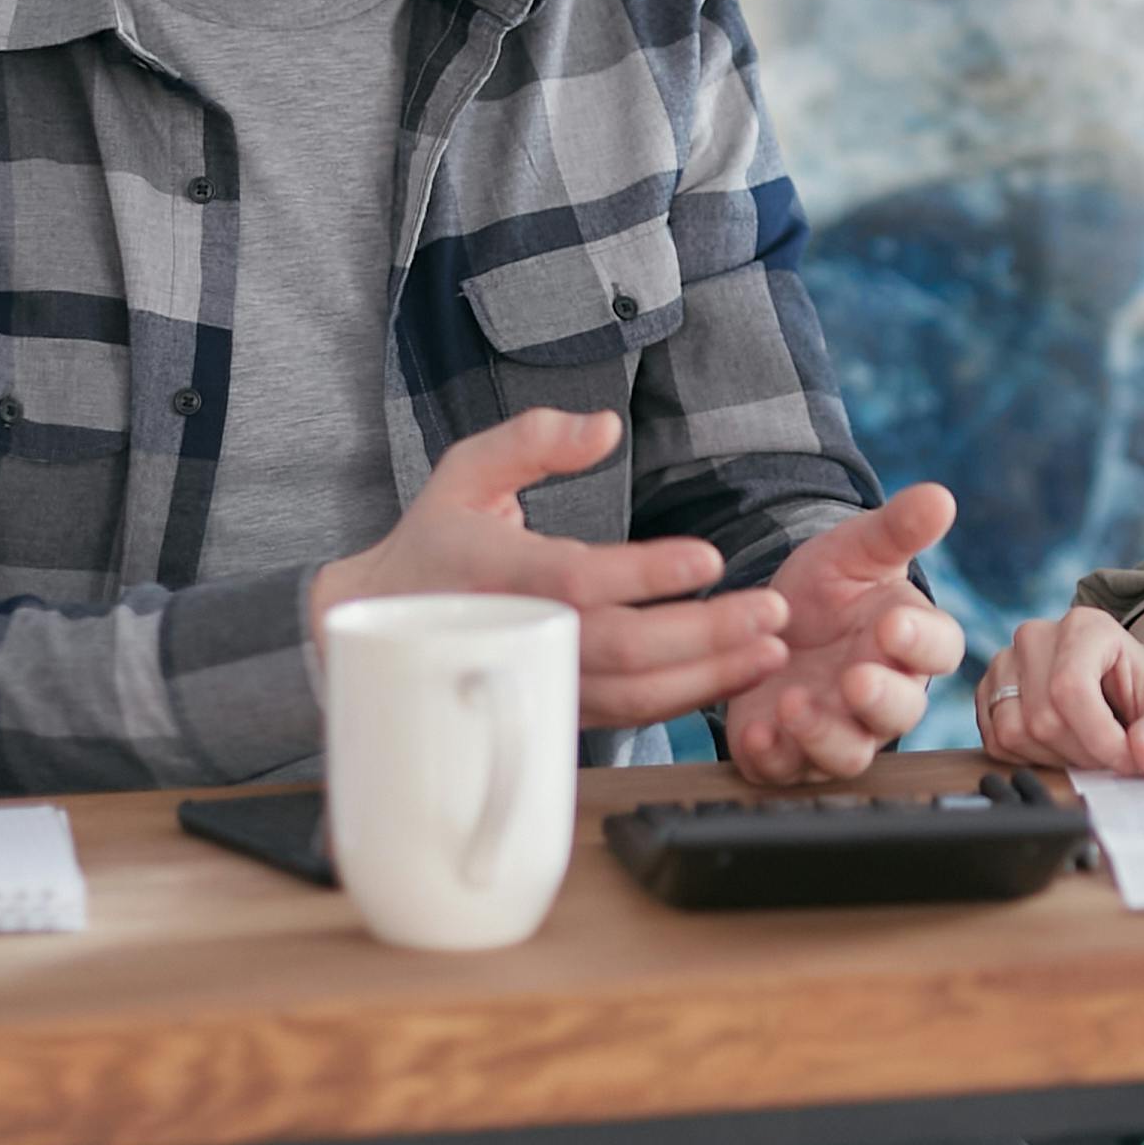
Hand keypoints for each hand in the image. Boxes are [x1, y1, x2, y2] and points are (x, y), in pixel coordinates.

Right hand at [312, 408, 787, 730]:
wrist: (372, 629)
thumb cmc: (433, 540)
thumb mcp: (464, 470)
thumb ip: (531, 439)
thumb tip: (605, 427)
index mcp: (492, 571)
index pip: (577, 580)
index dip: (645, 574)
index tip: (708, 558)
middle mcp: (514, 637)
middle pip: (620, 649)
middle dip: (706, 634)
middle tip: (772, 610)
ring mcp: (533, 683)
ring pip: (629, 698)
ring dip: (709, 677)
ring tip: (770, 649)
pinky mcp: (550, 709)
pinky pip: (624, 717)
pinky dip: (682, 703)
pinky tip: (731, 676)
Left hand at [720, 486, 967, 783]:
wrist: (767, 619)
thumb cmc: (828, 587)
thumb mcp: (856, 550)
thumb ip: (897, 529)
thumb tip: (940, 496)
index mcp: (910, 641)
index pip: (937, 649)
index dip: (920, 642)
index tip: (893, 623)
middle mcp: (881, 695)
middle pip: (899, 714)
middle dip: (879, 701)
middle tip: (855, 679)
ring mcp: (837, 728)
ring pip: (847, 754)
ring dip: (823, 736)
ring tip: (792, 703)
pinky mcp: (788, 753)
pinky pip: (788, 771)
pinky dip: (774, 758)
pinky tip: (755, 733)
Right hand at [976, 607, 1143, 776]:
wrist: (1122, 684)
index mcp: (1084, 626)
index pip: (1071, 689)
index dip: (1099, 738)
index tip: (1128, 762)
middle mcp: (1036, 636)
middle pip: (1043, 717)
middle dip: (1083, 753)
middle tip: (1111, 757)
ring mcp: (1005, 661)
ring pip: (1014, 732)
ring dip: (1055, 758)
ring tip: (1086, 749)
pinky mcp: (987, 690)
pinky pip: (995, 741)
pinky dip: (1029, 758)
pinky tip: (1059, 747)